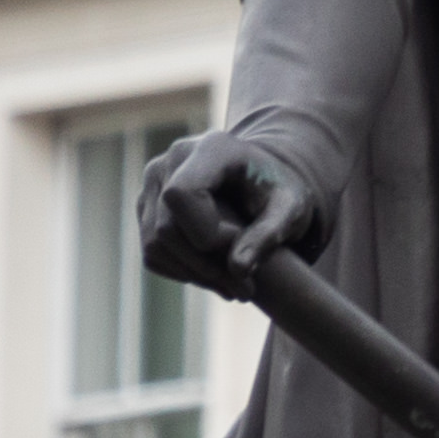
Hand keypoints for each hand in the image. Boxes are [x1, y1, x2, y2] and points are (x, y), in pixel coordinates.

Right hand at [141, 124, 323, 293]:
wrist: (262, 183)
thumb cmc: (279, 192)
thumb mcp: (291, 209)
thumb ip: (269, 234)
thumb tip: (238, 270)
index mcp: (210, 148)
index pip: (181, 194)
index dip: (204, 232)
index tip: (241, 251)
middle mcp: (171, 161)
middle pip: (166, 226)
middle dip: (205, 265)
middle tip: (244, 289)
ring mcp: (153, 184)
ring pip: (154, 244)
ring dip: (195, 274)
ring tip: (234, 287)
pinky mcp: (147, 207)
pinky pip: (152, 252)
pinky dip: (182, 271)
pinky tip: (215, 276)